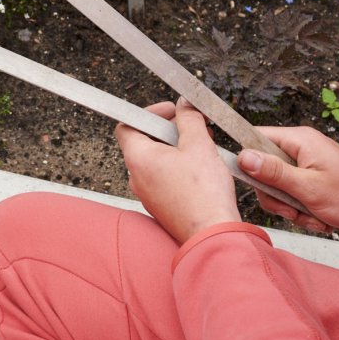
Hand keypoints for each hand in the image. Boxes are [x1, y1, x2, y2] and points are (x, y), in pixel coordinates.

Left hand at [115, 98, 240, 244]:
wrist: (212, 234)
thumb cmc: (203, 193)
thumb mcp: (199, 145)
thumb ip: (189, 120)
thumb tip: (185, 105)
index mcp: (138, 158)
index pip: (127, 126)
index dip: (149, 113)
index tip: (170, 111)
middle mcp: (136, 177)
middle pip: (144, 143)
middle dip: (169, 130)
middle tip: (192, 127)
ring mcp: (147, 194)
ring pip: (156, 162)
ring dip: (176, 149)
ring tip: (201, 147)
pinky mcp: (160, 206)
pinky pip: (164, 179)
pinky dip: (178, 168)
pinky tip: (201, 169)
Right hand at [238, 126, 338, 233]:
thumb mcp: (308, 188)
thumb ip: (273, 172)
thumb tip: (243, 157)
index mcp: (299, 140)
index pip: (256, 138)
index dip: (249, 160)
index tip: (256, 183)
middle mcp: (301, 147)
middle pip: (265, 167)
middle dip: (277, 195)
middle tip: (293, 210)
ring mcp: (307, 162)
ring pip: (278, 184)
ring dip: (290, 206)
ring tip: (311, 216)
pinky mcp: (312, 176)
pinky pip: (293, 192)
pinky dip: (301, 208)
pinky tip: (317, 217)